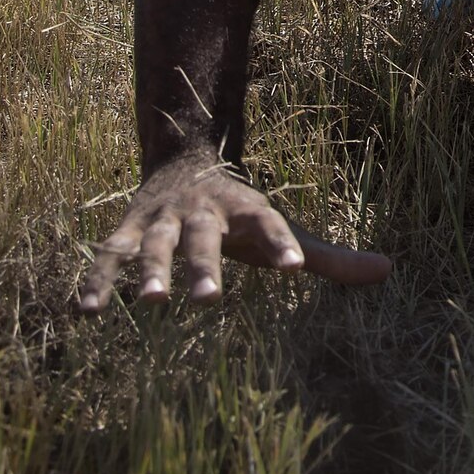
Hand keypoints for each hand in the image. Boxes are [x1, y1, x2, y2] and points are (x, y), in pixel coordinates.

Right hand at [79, 155, 391, 312]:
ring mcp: (162, 220)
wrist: (183, 160)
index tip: (295, 265)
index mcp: (246, 207)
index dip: (281, 240)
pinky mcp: (127, 231)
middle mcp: (203, 211)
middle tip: (207, 301)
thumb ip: (329, 256)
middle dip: (205, 267)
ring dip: (150, 271)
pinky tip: (85, 313)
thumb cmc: (242, 214)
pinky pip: (108, 256)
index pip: (269, 222)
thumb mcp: (284, 229)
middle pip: (204, 237)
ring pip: (153, 244)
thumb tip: (388, 271)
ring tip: (151, 303)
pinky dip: (96, 281)